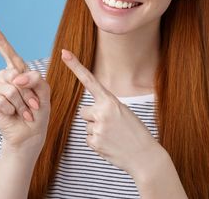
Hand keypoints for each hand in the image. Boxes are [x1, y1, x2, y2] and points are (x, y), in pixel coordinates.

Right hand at [0, 9, 50, 155]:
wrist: (31, 133)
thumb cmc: (39, 111)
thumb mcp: (44, 91)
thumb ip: (35, 78)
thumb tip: (15, 77)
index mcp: (18, 69)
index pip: (2, 46)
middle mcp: (5, 75)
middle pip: (14, 73)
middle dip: (27, 91)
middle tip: (32, 104)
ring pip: (8, 88)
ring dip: (20, 103)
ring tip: (24, 111)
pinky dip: (10, 109)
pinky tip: (12, 115)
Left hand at [60, 48, 160, 176]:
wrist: (144, 155)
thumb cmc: (135, 131)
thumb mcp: (124, 111)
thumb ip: (106, 106)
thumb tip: (87, 111)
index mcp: (110, 100)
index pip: (89, 80)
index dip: (76, 66)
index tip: (64, 53)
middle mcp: (102, 112)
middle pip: (84, 110)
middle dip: (94, 117)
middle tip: (112, 125)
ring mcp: (97, 128)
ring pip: (87, 125)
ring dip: (97, 130)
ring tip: (113, 135)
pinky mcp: (94, 142)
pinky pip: (88, 138)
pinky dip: (97, 141)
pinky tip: (110, 144)